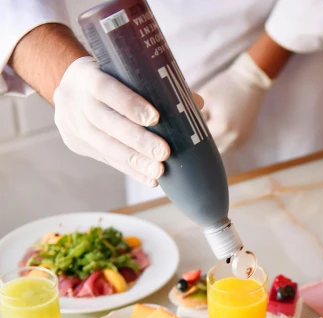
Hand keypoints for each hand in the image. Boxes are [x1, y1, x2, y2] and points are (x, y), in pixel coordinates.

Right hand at [54, 57, 203, 187]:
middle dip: (138, 141)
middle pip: (107, 124)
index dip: (129, 104)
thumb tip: (195, 103)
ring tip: (159, 171)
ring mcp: (76, 127)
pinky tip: (150, 180)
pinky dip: (132, 171)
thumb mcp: (121, 71)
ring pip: (107, 148)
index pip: (106, 89)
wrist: (66, 91)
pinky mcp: (81, 147)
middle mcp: (76, 103)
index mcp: (86, 77)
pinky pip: (109, 161)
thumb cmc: (107, 77)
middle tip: (164, 152)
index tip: (155, 118)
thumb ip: (153, 83)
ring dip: (136, 162)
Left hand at [198, 53, 271, 154]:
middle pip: (209, 148)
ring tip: (211, 125)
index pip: (199, 140)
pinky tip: (220, 126)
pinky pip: (228, 146)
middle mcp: (232, 139)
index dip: (192, 134)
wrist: (250, 82)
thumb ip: (192, 114)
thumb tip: (182, 126)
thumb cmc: (225, 86)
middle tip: (200, 125)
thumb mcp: (204, 97)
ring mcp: (240, 141)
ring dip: (212, 141)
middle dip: (202, 139)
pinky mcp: (245, 139)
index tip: (189, 126)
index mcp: (221, 129)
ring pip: (219, 150)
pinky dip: (222, 139)